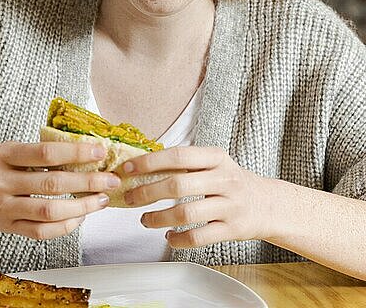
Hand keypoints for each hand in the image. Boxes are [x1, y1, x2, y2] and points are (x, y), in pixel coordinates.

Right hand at [0, 141, 120, 239]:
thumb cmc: (6, 168)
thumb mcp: (17, 151)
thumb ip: (46, 151)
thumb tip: (92, 152)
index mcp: (5, 154)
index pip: (46, 152)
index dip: (76, 152)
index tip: (100, 153)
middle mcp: (0, 181)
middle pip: (52, 184)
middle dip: (87, 182)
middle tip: (111, 180)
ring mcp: (3, 208)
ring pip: (49, 211)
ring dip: (82, 206)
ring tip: (101, 200)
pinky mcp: (9, 228)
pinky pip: (42, 231)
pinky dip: (66, 225)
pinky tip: (81, 216)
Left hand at [117, 146, 269, 248]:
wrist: (268, 204)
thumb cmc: (231, 181)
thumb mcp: (214, 163)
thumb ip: (186, 162)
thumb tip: (143, 163)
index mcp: (216, 157)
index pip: (178, 155)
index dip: (149, 162)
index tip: (128, 169)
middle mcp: (224, 179)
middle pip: (178, 185)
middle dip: (147, 192)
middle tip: (130, 197)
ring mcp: (229, 205)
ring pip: (186, 214)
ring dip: (158, 218)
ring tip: (144, 220)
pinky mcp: (232, 229)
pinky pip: (198, 237)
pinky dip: (178, 239)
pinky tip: (168, 236)